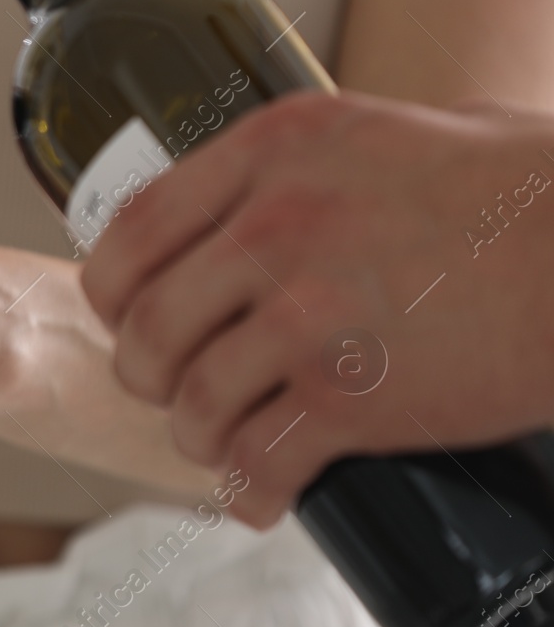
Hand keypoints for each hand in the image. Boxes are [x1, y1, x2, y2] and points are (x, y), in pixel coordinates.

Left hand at [81, 91, 553, 526]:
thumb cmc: (518, 189)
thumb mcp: (397, 132)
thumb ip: (318, 163)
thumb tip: (264, 193)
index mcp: (271, 152)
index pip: (132, 231)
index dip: (114, 292)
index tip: (127, 317)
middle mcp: (273, 227)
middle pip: (148, 325)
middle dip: (149, 374)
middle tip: (172, 389)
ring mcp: (309, 313)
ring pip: (193, 400)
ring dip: (196, 438)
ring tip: (220, 444)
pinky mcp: (354, 396)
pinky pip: (260, 459)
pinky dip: (249, 490)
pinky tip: (260, 494)